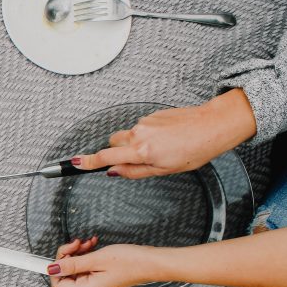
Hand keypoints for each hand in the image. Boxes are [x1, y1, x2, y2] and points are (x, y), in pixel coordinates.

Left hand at [48, 238, 158, 286]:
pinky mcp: (101, 275)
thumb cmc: (131, 262)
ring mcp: (96, 282)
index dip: (55, 267)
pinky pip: (86, 264)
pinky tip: (92, 244)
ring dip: (78, 252)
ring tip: (87, 243)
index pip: (58, 283)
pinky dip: (86, 253)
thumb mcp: (97, 259)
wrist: (152, 262)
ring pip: (76, 266)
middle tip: (76, 243)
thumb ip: (72, 264)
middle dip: (68, 255)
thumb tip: (52, 268)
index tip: (57, 253)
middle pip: (66, 273)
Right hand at [72, 89, 255, 178]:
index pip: (106, 156)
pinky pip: (142, 127)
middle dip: (118, 151)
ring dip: (136, 143)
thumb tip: (114, 171)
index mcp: (141, 150)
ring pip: (129, 135)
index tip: (74, 163)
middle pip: (113, 143)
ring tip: (162, 148)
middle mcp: (139, 133)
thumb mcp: (164, 170)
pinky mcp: (152, 115)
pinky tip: (167, 138)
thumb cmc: (194, 149)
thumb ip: (135, 171)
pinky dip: (149, 134)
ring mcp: (145, 122)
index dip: (88, 161)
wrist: (212, 125)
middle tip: (139, 159)